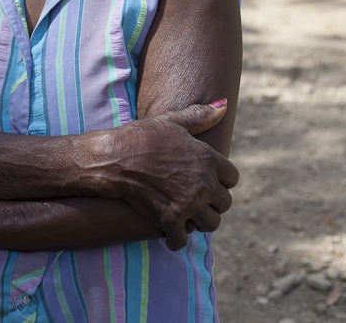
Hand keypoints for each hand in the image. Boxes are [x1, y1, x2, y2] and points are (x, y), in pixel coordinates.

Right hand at [90, 101, 238, 250]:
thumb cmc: (141, 136)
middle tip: (196, 199)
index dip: (221, 179)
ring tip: (187, 214)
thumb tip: (224, 105)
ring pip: (211, 224)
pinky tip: (169, 230)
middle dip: (212, 202)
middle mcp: (203, 182)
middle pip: (224, 203)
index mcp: (207, 158)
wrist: (113, 157)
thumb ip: (201, 116)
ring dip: (200, 221)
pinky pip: (184, 239)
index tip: (208, 181)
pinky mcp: (171, 220)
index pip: (233, 178)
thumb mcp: (171, 121)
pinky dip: (177, 238)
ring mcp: (188, 203)